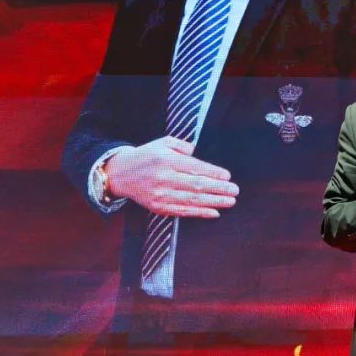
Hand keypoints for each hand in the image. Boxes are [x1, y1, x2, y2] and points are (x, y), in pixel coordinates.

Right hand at [104, 136, 238, 218]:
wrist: (120, 174)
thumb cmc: (146, 156)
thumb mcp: (163, 143)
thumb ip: (182, 145)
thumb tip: (196, 152)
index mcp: (166, 161)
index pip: (194, 168)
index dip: (213, 173)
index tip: (227, 176)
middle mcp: (163, 179)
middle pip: (196, 185)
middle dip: (219, 189)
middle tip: (234, 190)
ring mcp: (160, 195)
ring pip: (192, 200)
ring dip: (214, 202)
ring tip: (230, 202)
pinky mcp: (158, 207)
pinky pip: (182, 211)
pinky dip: (199, 213)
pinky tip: (213, 212)